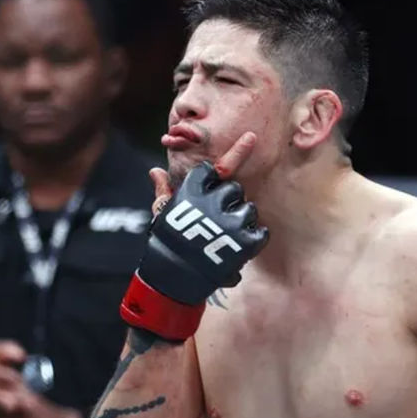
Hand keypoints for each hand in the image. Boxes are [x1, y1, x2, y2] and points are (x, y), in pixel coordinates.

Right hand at [122, 132, 268, 339]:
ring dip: (241, 222)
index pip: (216, 168)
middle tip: (218, 220)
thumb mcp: (162, 215)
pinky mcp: (244, 242)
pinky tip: (240, 248)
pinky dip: (254, 239)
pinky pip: (260, 232)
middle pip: (235, 189)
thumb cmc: (166, 243)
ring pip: (249, 209)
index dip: (237, 152)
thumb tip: (155, 171)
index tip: (252, 137)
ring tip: (225, 238)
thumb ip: (164, 193)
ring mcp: (230, 221)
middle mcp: (212, 202)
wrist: (174, 280)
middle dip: (229, 202)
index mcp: (192, 191)